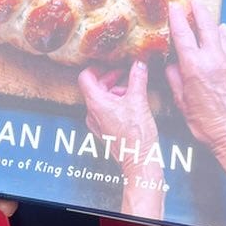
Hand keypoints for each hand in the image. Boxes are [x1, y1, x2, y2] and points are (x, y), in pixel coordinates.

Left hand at [79, 60, 163, 217]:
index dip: (97, 67)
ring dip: (115, 91)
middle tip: (126, 74)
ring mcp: (97, 124)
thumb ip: (138, 78)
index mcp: (95, 103)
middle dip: (111, 78)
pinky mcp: (104, 131)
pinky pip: (105, 110)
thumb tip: (139, 63)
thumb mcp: (139, 100)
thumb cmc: (136, 135)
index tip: (110, 63)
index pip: (85, 77)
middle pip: (94, 87)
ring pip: (101, 99)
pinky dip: (116, 103)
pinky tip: (131, 105)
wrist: (139, 162)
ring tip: (132, 91)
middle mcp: (92, 113)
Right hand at [166, 0, 225, 185]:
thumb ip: (174, 78)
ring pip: (220, 32)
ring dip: (211, 22)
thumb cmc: (204, 124)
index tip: (173, 7)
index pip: (183, 33)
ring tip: (205, 16)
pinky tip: (222, 32)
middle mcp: (214, 59)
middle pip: (205, 25)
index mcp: (194, 67)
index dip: (177, 17)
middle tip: (192, 1)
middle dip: (197, 10)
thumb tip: (172, 63)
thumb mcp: (181, 102)